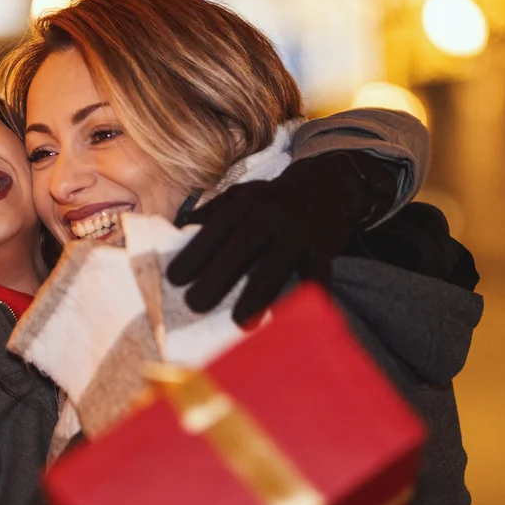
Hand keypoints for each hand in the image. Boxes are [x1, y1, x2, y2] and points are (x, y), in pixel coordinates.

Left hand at [168, 151, 395, 324]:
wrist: (330, 182)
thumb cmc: (275, 198)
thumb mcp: (242, 195)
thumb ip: (212, 213)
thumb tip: (176, 229)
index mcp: (244, 207)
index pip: (214, 230)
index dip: (194, 253)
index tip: (173, 279)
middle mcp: (268, 216)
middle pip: (241, 248)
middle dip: (217, 277)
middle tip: (195, 305)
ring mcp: (297, 231)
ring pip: (276, 264)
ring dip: (258, 294)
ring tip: (240, 323)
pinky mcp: (323, 245)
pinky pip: (317, 272)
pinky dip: (312, 294)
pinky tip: (299, 317)